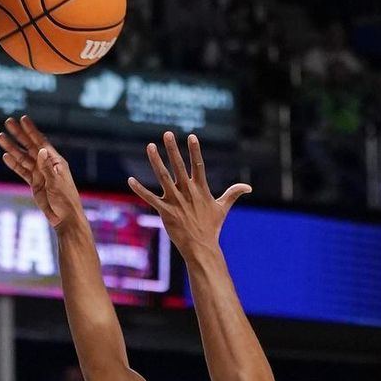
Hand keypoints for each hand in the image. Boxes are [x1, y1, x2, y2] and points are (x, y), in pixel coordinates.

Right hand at [0, 116, 84, 227]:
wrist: (64, 218)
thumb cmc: (65, 201)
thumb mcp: (56, 184)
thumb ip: (47, 167)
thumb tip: (40, 150)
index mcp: (56, 161)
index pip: (41, 142)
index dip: (31, 131)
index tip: (23, 119)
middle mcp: (47, 164)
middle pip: (30, 146)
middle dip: (19, 134)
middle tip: (8, 122)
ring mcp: (40, 173)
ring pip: (23, 158)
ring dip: (12, 148)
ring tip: (0, 137)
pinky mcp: (35, 183)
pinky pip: (22, 171)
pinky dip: (14, 164)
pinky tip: (5, 156)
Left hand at [128, 131, 250, 254]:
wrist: (201, 246)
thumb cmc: (212, 227)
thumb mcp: (223, 208)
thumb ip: (233, 194)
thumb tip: (249, 187)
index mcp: (200, 189)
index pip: (198, 165)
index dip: (194, 150)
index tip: (191, 136)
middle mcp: (187, 192)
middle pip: (179, 166)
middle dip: (173, 149)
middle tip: (167, 133)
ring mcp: (175, 201)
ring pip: (163, 177)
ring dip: (156, 161)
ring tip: (150, 146)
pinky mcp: (165, 211)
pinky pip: (150, 198)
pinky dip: (140, 189)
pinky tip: (130, 180)